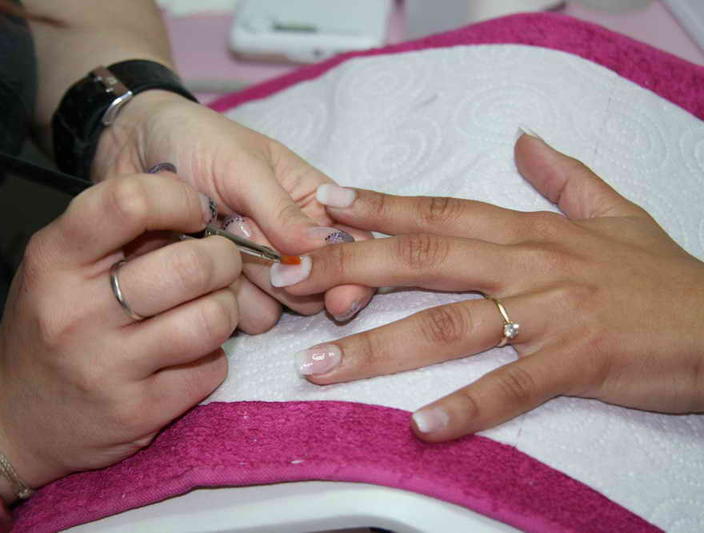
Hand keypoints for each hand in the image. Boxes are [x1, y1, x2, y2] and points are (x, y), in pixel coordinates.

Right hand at [0, 173, 240, 486]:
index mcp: (54, 259)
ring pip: (212, 319)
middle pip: (190, 266)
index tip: (196, 211)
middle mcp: (77, 312)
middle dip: (223, 258)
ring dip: (226, 307)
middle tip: (221, 262)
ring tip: (212, 305)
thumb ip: (118, 232)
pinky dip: (213, 356)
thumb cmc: (51, 322)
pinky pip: (212, 368)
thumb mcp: (60, 264)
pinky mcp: (138, 411)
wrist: (15, 416)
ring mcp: (107, 367)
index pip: (129, 203)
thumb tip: (197, 205)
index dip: (180, 199)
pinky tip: (191, 353)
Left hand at [92, 91, 374, 332]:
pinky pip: (231, 317)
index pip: (353, 252)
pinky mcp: (218, 291)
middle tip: (240, 230)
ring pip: (273, 312)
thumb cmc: (197, 142)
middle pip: (314, 293)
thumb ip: (281, 210)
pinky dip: (211, 294)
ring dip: (242, 284)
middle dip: (282, 275)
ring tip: (211, 235)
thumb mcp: (242, 166)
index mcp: (313, 207)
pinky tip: (190, 257)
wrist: (133, 149)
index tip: (337, 297)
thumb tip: (321, 251)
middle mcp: (290, 246)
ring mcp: (254, 273)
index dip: (352, 279)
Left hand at [271, 133, 703, 441]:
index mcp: (528, 231)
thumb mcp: (614, 211)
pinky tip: (420, 425)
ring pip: (447, 325)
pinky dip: (465, 406)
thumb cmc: (661, 275)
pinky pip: (511, 386)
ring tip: (317, 365)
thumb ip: (562, 177)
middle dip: (348, 266)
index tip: (320, 202)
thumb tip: (524, 138)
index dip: (377, 205)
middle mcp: (527, 263)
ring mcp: (548, 312)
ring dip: (377, 346)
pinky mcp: (577, 360)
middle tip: (285, 276)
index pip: (437, 212)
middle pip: (421, 259)